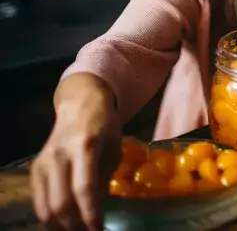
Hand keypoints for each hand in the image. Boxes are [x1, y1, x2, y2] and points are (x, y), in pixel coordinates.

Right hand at [30, 78, 121, 230]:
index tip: (98, 228)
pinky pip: (39, 200)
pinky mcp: (35, 167)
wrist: (80, 105)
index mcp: (85, 147)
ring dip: (61, 225)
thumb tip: (97, 208)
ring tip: (77, 229)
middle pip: (61, 202)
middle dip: (75, 225)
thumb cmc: (104, 127)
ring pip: (45, 206)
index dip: (91, 213)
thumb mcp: (114, 149)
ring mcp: (44, 162)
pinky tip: (65, 219)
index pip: (85, 188)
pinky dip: (51, 215)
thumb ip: (104, 179)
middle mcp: (60, 155)